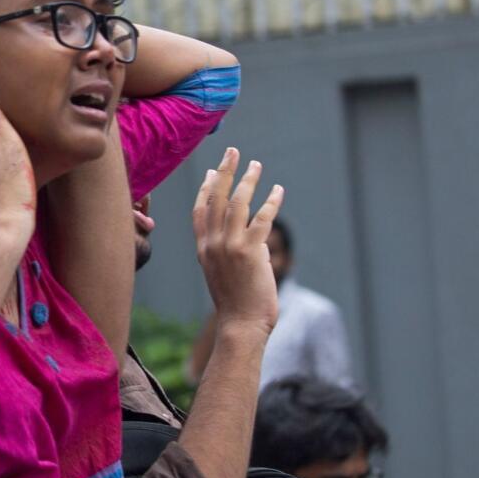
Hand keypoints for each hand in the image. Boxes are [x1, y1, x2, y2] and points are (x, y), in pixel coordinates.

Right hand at [192, 147, 283, 334]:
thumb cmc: (235, 304)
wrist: (240, 325)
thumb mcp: (222, 273)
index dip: (206, 188)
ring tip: (257, 165)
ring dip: (248, 180)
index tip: (214, 170)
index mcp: (203, 249)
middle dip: (225, 172)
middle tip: (233, 152)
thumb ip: (229, 250)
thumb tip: (250, 236)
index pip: (200, 210)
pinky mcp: (250, 252)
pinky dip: (271, 202)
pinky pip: (262, 219)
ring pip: (237, 203)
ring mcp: (230, 246)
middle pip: (216, 198)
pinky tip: (278, 190)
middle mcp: (212, 244)